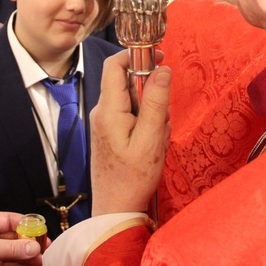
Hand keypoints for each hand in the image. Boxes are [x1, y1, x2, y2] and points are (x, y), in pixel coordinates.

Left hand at [0, 212, 48, 265]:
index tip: (41, 232)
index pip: (12, 221)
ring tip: (44, 262)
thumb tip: (34, 247)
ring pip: (16, 255)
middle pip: (17, 239)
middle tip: (46, 249)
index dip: (28, 226)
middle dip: (31, 245)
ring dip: (30, 259)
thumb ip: (11, 249)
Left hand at [90, 51, 170, 215]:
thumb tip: (163, 69)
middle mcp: (102, 112)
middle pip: (128, 83)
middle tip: (163, 118)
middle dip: (151, 93)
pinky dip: (146, 124)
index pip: (115, 65)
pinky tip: (151, 144)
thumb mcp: (152, 138)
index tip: (159, 57)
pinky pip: (131, 116)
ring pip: (133, 101)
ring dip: (151, 112)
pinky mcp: (109, 133)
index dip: (136, 55)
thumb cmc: (133, 178)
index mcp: (108, 110)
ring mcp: (104, 123)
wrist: (115, 210)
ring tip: (157, 138)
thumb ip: (157, 102)